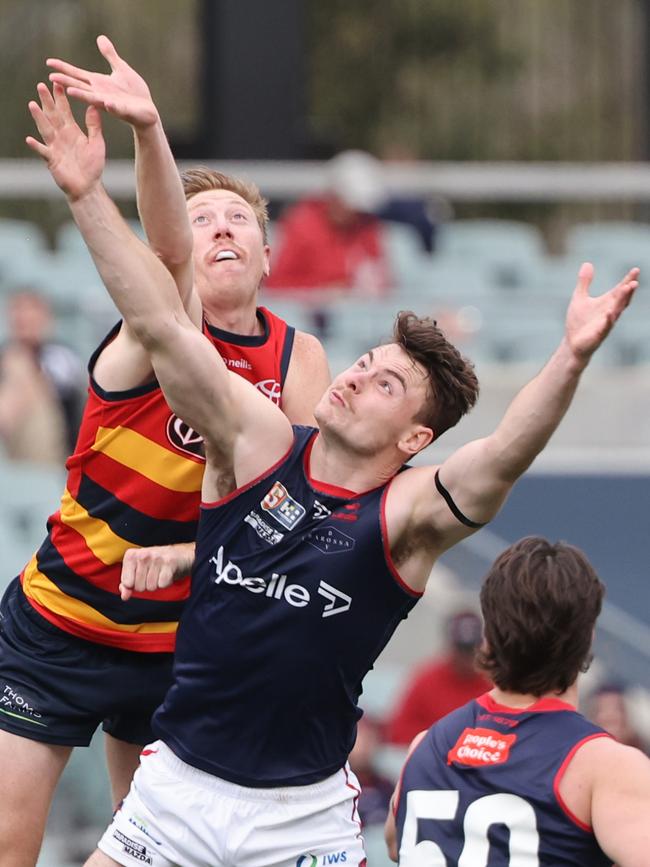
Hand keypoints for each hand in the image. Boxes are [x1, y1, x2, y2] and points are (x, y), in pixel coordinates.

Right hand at [26, 82, 104, 200]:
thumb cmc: (93, 165)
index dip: (61, 98)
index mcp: (72, 131)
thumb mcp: (97, 143)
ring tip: (32, 105)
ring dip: (39, 118)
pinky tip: (30, 139)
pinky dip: (37, 146)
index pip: (64, 111)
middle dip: (47, 101)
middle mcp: (61, 136)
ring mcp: (55, 147)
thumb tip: (94, 105)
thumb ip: (94, 126)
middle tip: (40, 85)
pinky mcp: (52, 160)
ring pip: (45, 129)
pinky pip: (43, 152)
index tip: (58, 83)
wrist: (88, 186)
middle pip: (52, 115)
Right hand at [47, 34, 158, 130]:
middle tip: (51, 78)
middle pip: (80, 86)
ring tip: (70, 90)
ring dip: (82, 95)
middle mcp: (100, 94)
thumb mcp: (121, 69)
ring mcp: (111, 103)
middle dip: (66, 82)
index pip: (77, 75)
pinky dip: (112, 106)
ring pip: (94, 99)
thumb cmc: (134, 92)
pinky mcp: (124, 111)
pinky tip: (107, 102)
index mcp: (98, 84)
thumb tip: (100, 38)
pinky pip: (117, 109)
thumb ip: (110, 55)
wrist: (148, 111)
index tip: (49, 63)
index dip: (64, 68)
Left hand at [119, 543, 194, 600]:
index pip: (127, 583)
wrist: (182, 555)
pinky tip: (168, 574)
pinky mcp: (169, 563)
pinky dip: (166, 583)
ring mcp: (156, 558)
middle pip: (139, 587)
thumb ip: (128, 584)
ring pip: (151, 587)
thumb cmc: (157, 564)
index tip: (142, 575)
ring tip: (161, 573)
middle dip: (147, 585)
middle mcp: (143, 554)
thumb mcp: (139, 571)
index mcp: (131, 555)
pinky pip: (162, 585)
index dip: (135, 584)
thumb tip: (124, 596)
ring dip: (157, 584)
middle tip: (154, 574)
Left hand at [564, 262, 637, 362]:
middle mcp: (610, 312)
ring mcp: (605, 324)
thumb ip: (584, 282)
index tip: (636, 270)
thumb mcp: (580, 297)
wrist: (572, 344)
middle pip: (622, 300)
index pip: (620, 290)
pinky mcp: (598, 335)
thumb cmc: (578, 322)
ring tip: (627, 289)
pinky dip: (608, 320)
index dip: (628, 280)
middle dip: (628, 291)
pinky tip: (609, 313)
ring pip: (616, 312)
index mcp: (607, 303)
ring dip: (621, 301)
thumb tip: (587, 263)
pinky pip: (605, 327)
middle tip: (634, 281)